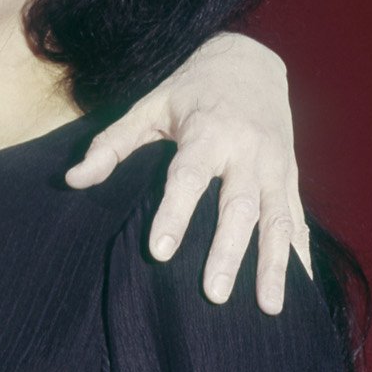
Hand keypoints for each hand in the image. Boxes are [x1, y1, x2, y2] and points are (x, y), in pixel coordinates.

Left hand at [66, 33, 309, 310]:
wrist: (250, 62)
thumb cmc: (189, 91)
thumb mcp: (148, 106)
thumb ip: (112, 144)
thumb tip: (72, 179)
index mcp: (208, 131)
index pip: (189, 177)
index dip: (175, 214)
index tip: (159, 252)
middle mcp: (248, 150)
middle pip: (239, 206)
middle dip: (228, 252)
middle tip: (213, 295)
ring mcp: (275, 166)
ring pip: (278, 219)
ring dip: (273, 265)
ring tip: (266, 309)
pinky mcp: (291, 178)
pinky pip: (297, 220)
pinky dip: (298, 255)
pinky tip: (297, 291)